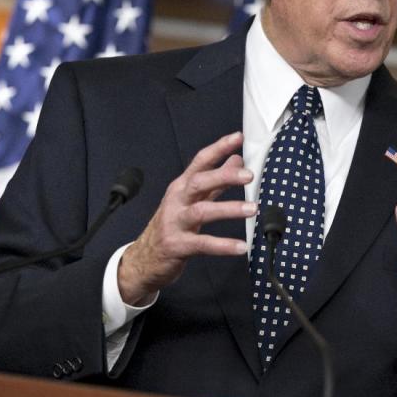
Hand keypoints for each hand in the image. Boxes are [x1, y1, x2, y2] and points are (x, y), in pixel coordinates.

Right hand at [118, 131, 255, 304]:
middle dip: (224, 176)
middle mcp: (177, 201)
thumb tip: (237, 160)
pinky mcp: (177, 245)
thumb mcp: (192, 200)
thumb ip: (216, 182)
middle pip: (199, 182)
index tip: (238, 137)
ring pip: (202, 211)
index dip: (219, 148)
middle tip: (249, 175)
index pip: (200, 161)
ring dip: (229, 208)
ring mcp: (175, 222)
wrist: (143, 259)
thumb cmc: (172, 225)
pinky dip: (223, 245)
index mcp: (182, 187)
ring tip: (253, 208)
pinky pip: (202, 244)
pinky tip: (241, 246)